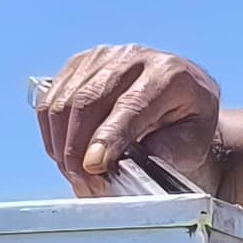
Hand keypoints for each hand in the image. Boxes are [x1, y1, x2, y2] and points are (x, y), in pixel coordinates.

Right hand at [35, 46, 221, 198]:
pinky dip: (52, 135)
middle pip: (88, 100)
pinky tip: (66, 156)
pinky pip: (49, 101)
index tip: (94, 167)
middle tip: (84, 186)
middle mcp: (133, 57)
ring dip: (62, 147)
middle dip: (78, 150)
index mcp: (169, 74)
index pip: (131, 105)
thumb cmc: (188, 123)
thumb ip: (165, 152)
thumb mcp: (193, 142)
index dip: (108, 137)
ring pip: (63, 102)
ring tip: (76, 177)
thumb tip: (124, 165)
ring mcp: (101, 57)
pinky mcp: (78, 64)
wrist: (182, 97)